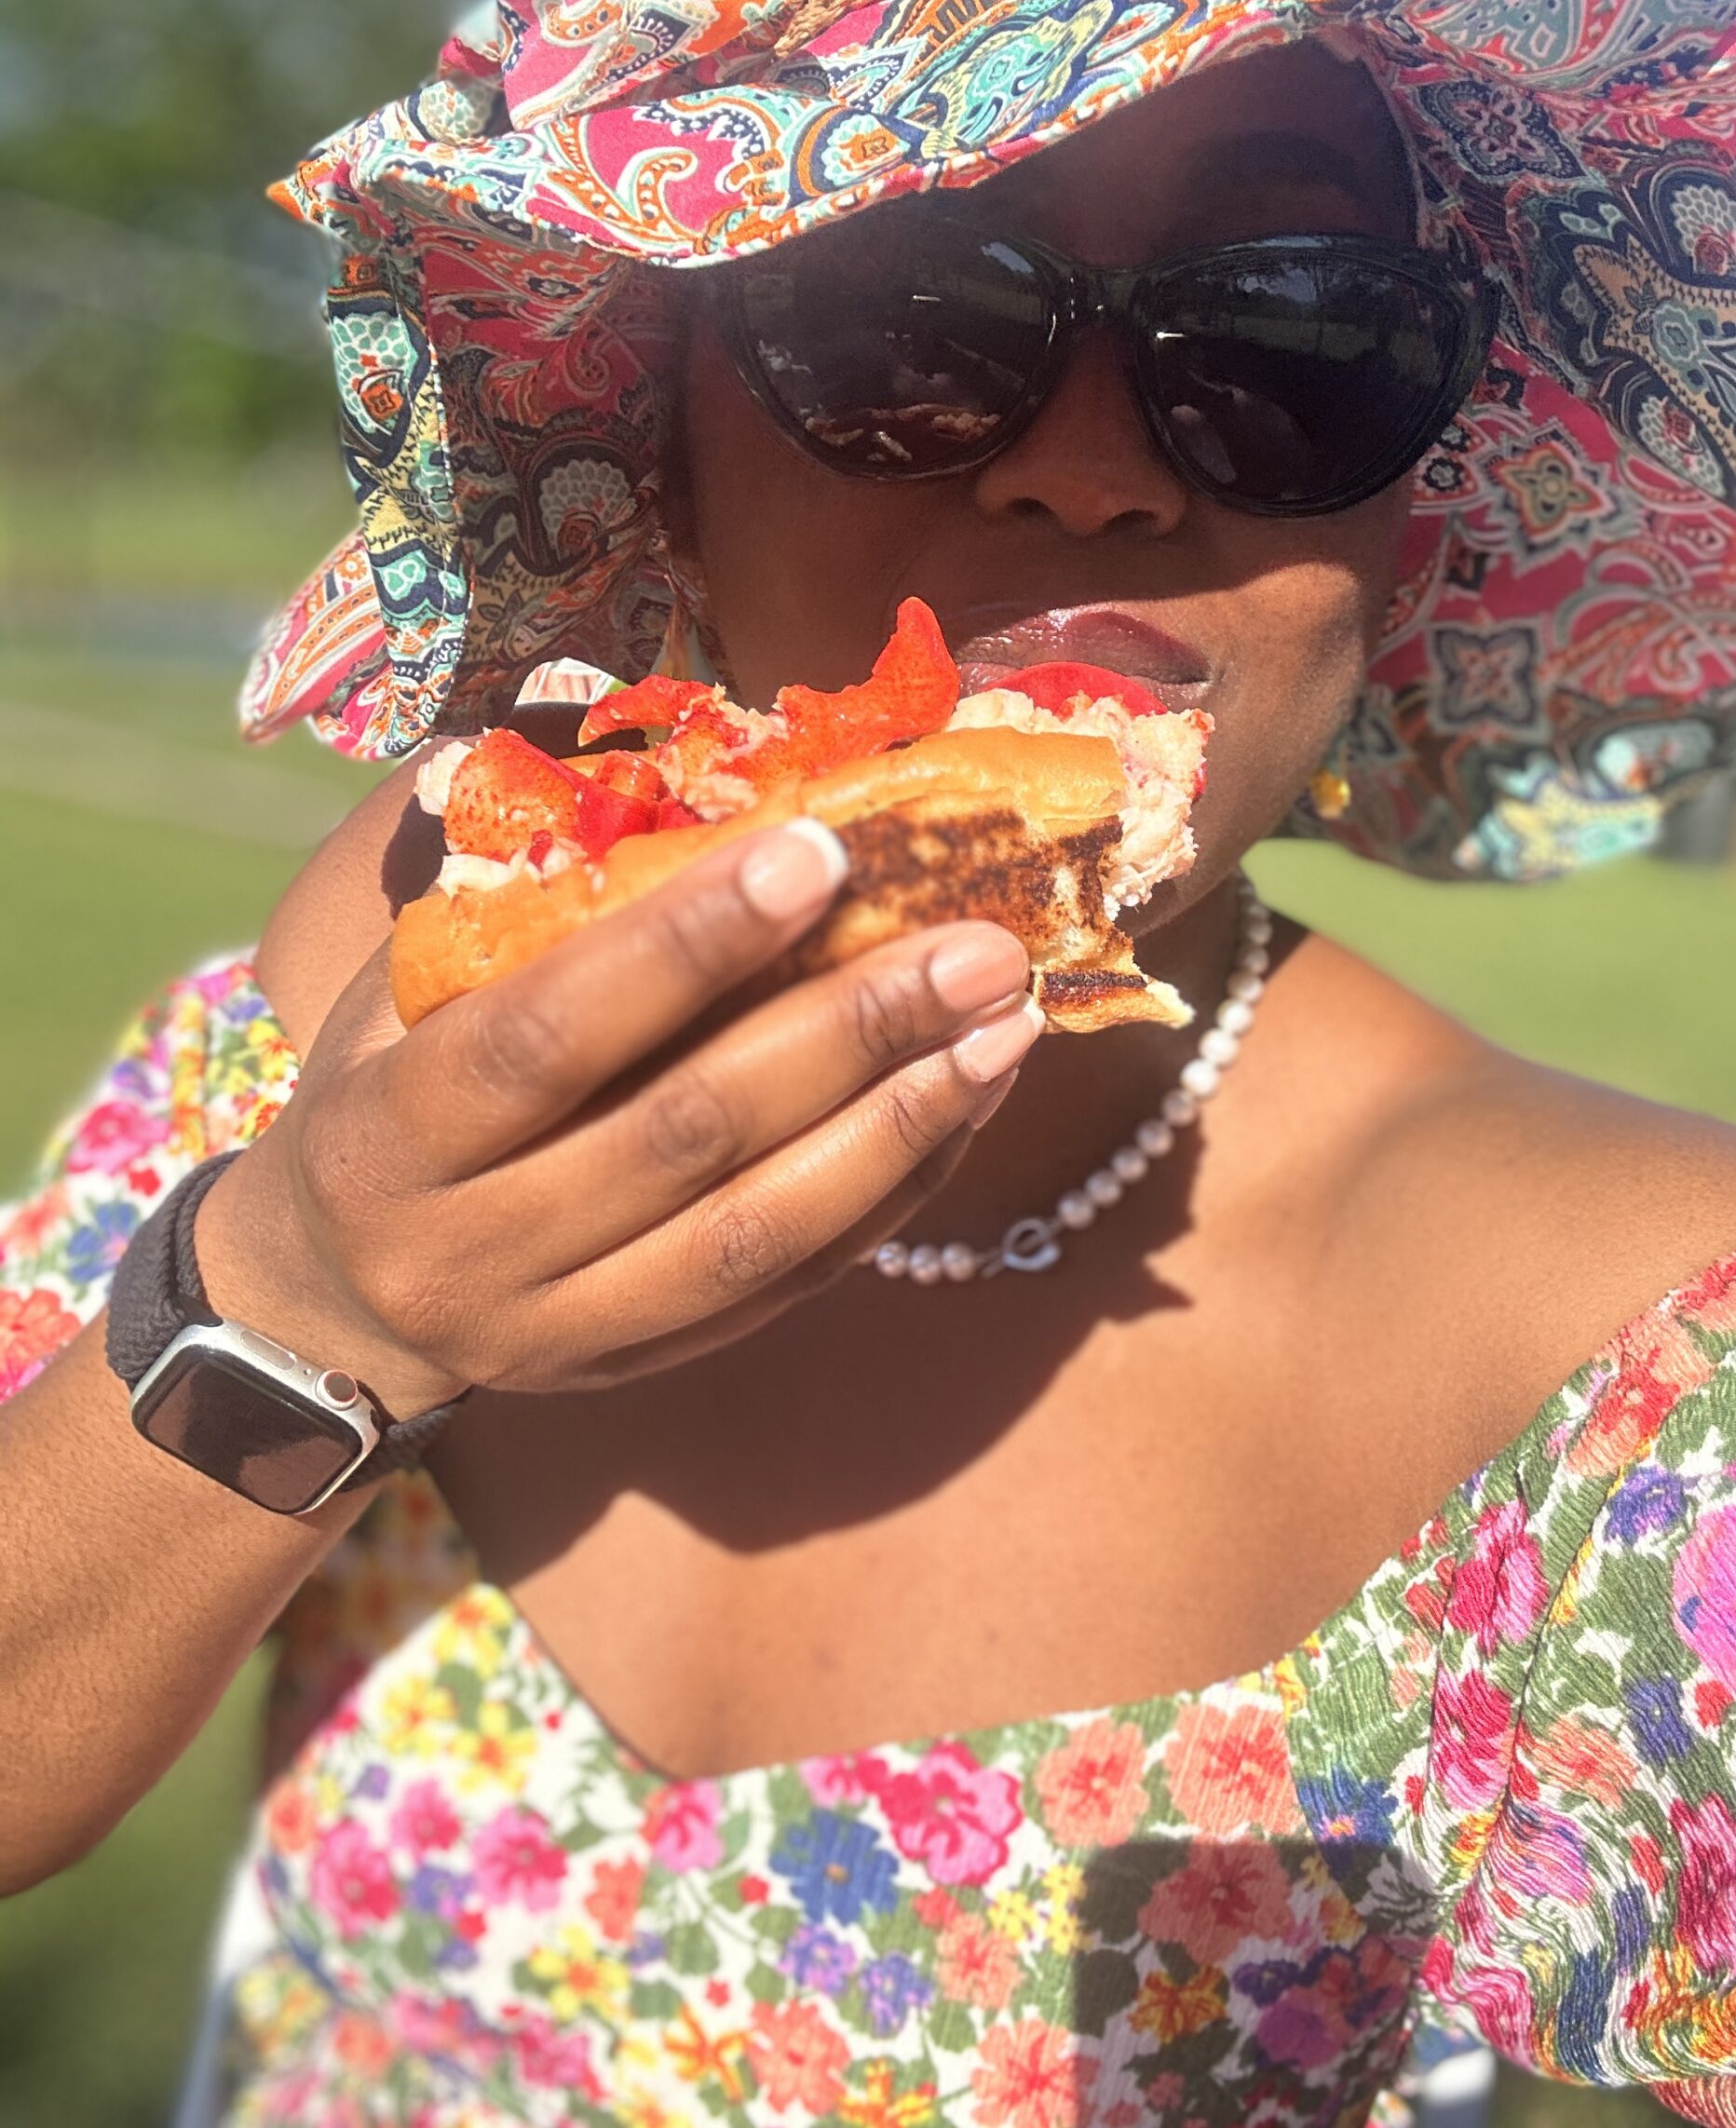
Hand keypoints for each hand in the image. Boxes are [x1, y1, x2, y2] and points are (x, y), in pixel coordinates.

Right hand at [196, 819, 1040, 1411]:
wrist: (337, 1292)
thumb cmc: (390, 1086)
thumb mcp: (401, 987)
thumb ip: (517, 895)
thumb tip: (677, 758)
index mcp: (392, 1132)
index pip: (547, 1034)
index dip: (685, 945)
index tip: (820, 852)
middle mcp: (469, 1247)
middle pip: (681, 1136)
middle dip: (845, 1031)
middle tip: (978, 944)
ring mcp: (559, 1327)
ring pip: (754, 1233)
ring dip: (899, 1122)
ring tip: (1007, 1027)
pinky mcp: (635, 1369)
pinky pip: (787, 1286)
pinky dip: (889, 1194)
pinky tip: (965, 1106)